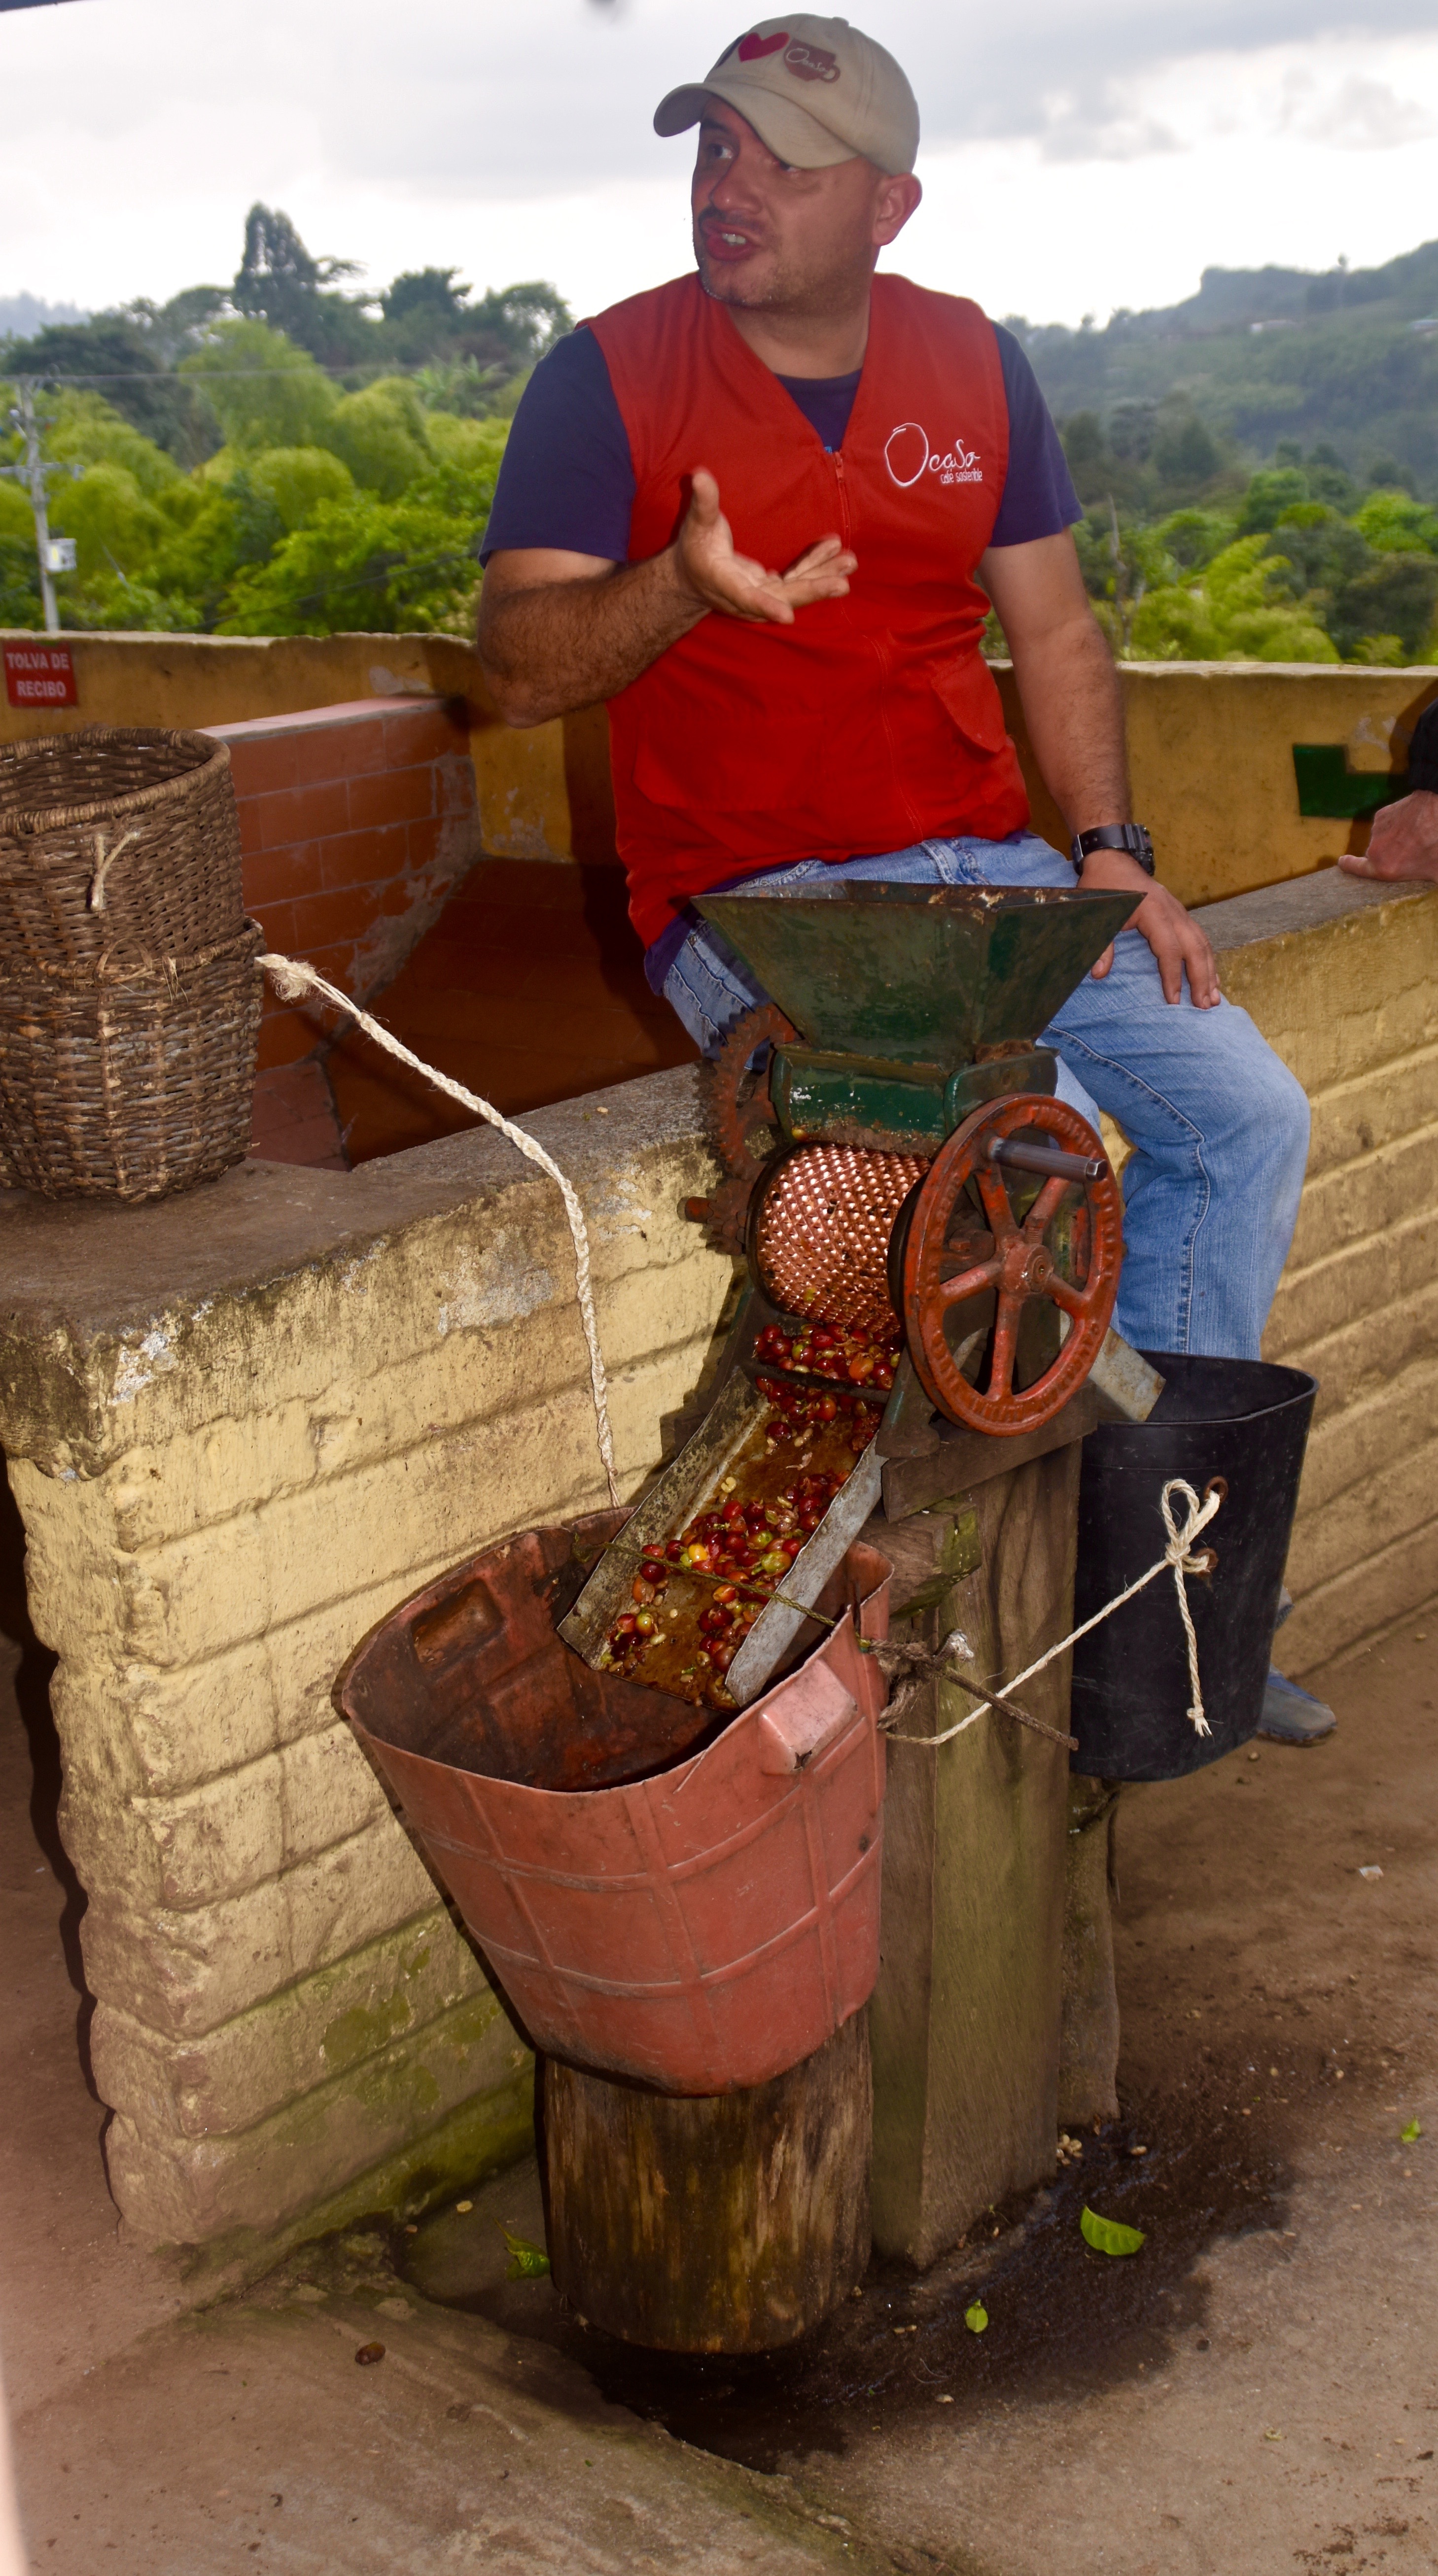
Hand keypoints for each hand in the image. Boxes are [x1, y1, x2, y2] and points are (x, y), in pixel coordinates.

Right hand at [671, 466, 855, 625]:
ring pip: (796, 590)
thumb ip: (702, 502)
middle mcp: (746, 596)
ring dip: (823, 577)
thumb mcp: (696, 524)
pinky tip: (835, 548)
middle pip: (783, 597)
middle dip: (813, 589)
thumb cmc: (694, 547)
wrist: (692, 578)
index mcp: (725, 583)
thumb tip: (700, 474)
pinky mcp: (772, 589)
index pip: (745, 597)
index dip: (765, 605)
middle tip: (842, 583)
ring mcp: (762, 595)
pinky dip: (816, 565)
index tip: (787, 616)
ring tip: (850, 562)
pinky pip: (798, 579)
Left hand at [1078, 848, 1221, 1006]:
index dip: (1172, 976)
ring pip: (1202, 943)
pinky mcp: (1180, 914)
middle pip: (1195, 947)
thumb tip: (1099, 974)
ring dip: (1209, 971)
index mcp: (1153, 911)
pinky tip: (1211, 978)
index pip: (1169, 949)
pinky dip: (1207, 959)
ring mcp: (1180, 911)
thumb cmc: (1103, 886)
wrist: (1113, 859)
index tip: (1173, 1001)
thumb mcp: (1095, 912)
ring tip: (1214, 999)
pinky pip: (1199, 938)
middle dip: (1201, 978)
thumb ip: (1100, 943)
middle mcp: (1173, 911)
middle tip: (1205, 1006)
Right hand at [1339, 789, 1437, 884]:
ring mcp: (1377, 830)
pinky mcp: (1383, 814)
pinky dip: (1396, 825)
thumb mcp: (1436, 873)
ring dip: (1394, 839)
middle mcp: (1376, 850)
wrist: (1436, 808)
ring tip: (1415, 836)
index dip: (1348, 866)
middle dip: (1389, 855)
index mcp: (1385, 868)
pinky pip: (1387, 824)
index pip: (1357, 869)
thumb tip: (1436, 901)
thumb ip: (1429, 884)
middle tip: (1411, 853)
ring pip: (1383, 839)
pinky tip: (1412, 824)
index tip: (1342, 862)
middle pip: (1377, 856)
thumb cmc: (1437, 844)